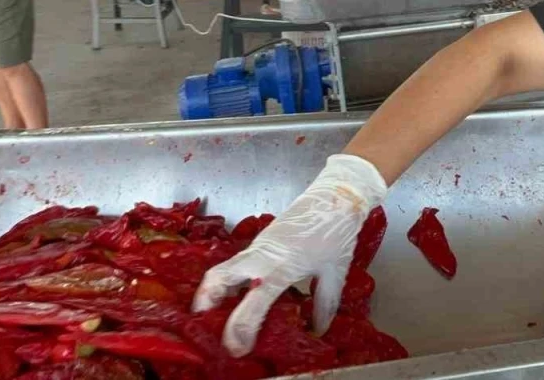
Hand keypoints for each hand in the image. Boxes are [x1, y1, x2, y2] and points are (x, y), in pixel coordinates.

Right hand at [192, 154, 387, 355]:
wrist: (336, 195)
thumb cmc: (337, 232)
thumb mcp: (336, 273)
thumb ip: (324, 304)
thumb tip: (317, 329)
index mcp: (283, 265)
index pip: (255, 300)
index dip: (242, 327)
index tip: (239, 347)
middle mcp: (262, 256)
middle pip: (219, 277)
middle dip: (206, 303)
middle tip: (207, 326)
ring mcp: (257, 246)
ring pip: (223, 269)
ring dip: (214, 292)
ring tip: (218, 315)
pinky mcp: (259, 242)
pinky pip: (235, 264)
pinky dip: (229, 282)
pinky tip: (240, 296)